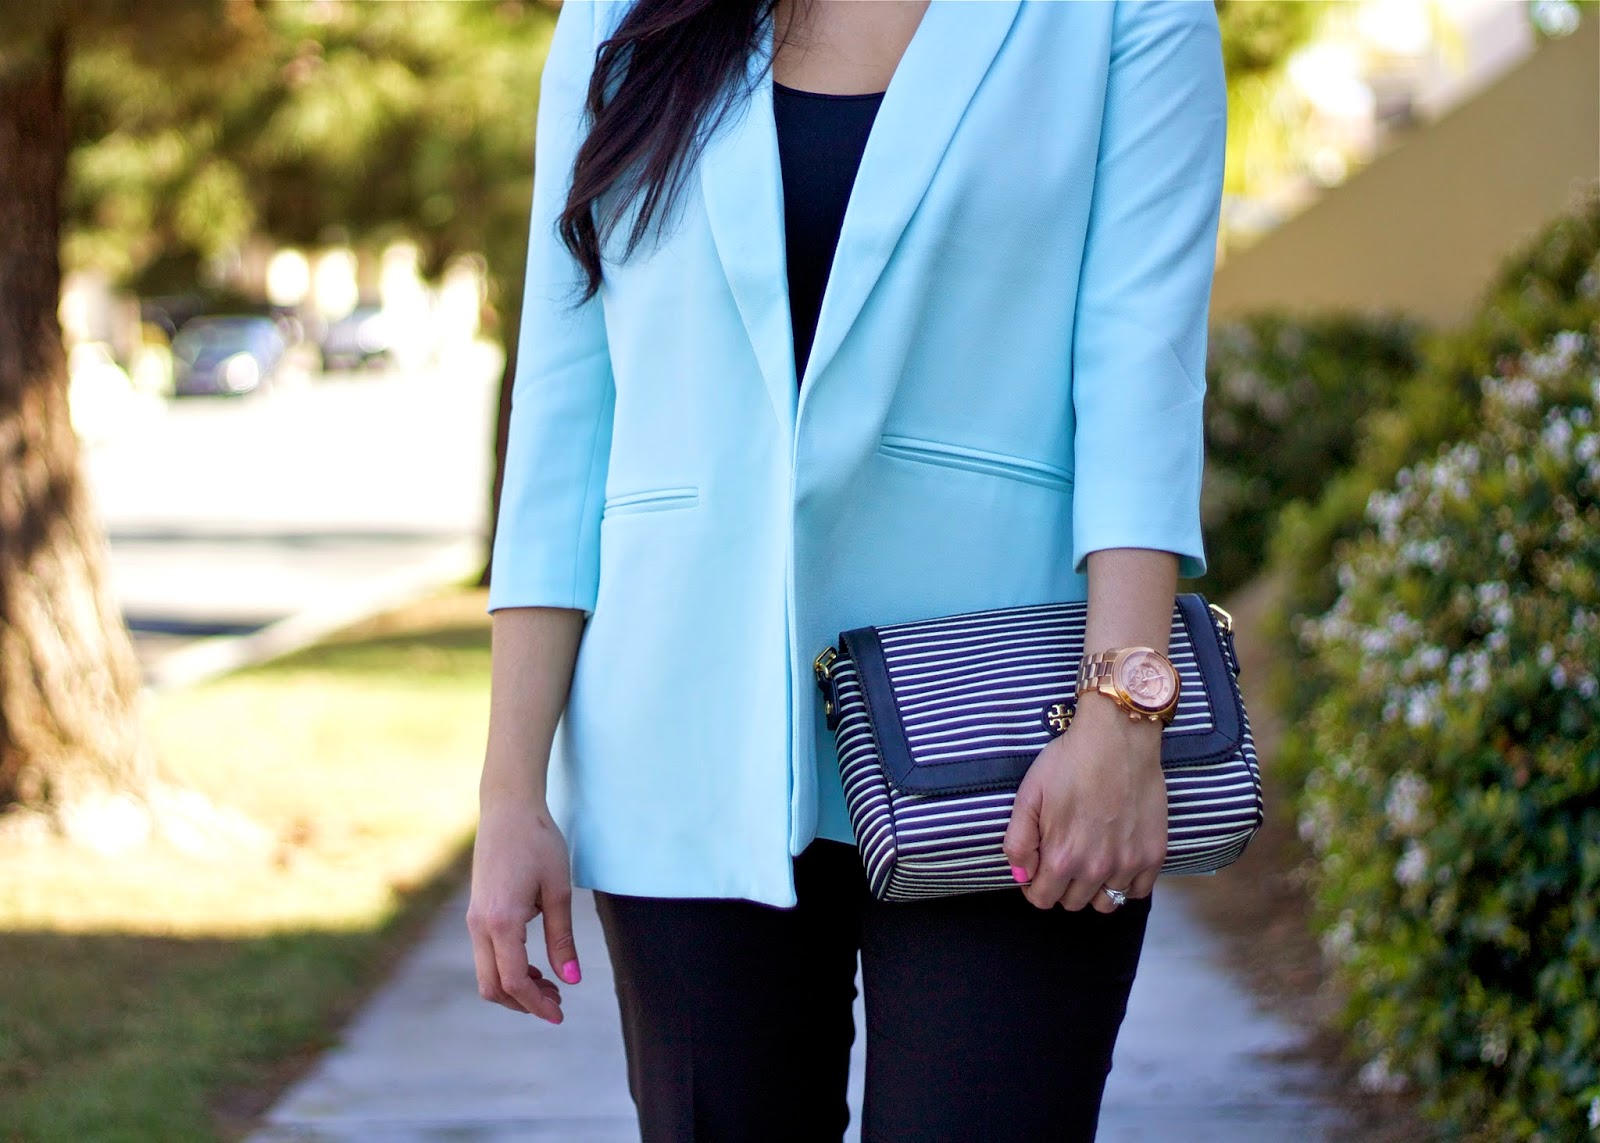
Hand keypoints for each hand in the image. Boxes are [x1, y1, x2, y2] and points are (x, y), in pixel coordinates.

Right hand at [466, 798, 578, 1021]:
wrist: (508, 808)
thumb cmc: (538, 843)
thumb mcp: (558, 890)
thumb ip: (562, 938)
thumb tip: (571, 980)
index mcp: (502, 921)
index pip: (515, 980)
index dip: (536, 1005)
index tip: (560, 1015)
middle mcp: (480, 925)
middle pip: (493, 986)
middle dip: (524, 1002)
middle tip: (558, 1002)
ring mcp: (474, 919)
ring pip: (487, 973)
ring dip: (516, 987)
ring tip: (551, 984)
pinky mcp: (476, 912)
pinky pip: (486, 955)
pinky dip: (508, 968)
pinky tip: (534, 964)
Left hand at [1002, 693, 1167, 912]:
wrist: (1118, 737)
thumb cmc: (1069, 762)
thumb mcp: (1028, 795)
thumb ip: (1019, 842)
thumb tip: (1022, 876)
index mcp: (1062, 857)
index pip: (1043, 900)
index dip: (1036, 886)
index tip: (1039, 869)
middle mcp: (1096, 868)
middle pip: (1073, 903)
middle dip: (1062, 886)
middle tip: (1065, 857)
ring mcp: (1128, 863)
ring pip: (1107, 903)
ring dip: (1094, 889)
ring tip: (1090, 862)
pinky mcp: (1154, 854)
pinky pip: (1138, 892)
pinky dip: (1126, 883)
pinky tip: (1117, 860)